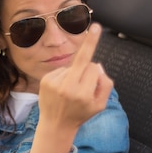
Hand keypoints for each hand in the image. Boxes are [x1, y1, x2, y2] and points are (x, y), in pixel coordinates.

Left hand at [29, 23, 113, 152]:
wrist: (56, 125)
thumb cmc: (80, 114)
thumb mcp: (100, 105)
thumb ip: (105, 85)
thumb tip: (97, 65)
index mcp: (83, 94)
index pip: (94, 69)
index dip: (96, 73)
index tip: (101, 43)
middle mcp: (68, 88)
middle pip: (82, 60)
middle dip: (90, 43)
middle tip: (96, 27)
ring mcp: (55, 84)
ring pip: (71, 66)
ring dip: (74, 74)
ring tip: (70, 91)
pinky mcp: (45, 81)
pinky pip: (61, 70)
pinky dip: (64, 76)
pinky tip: (61, 89)